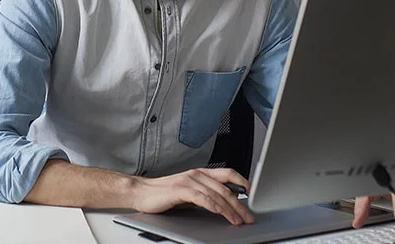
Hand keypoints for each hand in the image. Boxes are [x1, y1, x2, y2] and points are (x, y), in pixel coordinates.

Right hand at [129, 168, 254, 224]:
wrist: (141, 192)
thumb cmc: (163, 194)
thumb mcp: (188, 192)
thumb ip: (204, 194)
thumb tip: (223, 204)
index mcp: (200, 173)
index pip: (228, 174)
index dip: (243, 182)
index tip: (253, 193)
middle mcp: (197, 174)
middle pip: (226, 188)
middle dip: (240, 204)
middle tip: (248, 217)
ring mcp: (189, 181)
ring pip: (217, 194)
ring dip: (230, 209)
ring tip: (238, 220)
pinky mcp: (180, 189)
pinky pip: (203, 198)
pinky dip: (215, 207)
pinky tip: (221, 214)